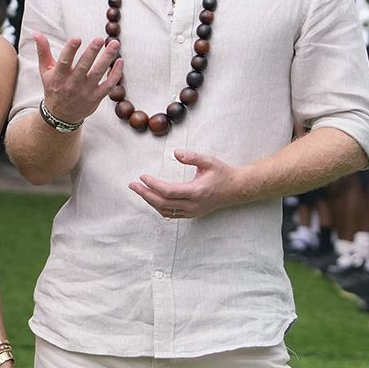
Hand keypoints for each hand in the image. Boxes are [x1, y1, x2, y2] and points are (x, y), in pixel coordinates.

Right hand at [33, 33, 122, 123]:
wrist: (61, 116)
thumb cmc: (53, 88)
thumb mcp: (45, 71)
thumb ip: (43, 51)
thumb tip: (37, 33)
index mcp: (59, 77)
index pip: (64, 62)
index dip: (70, 50)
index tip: (77, 38)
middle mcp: (72, 84)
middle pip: (83, 67)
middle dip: (92, 52)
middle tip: (100, 39)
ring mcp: (86, 91)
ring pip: (98, 73)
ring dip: (107, 58)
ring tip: (114, 44)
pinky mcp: (96, 97)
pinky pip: (109, 85)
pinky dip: (115, 74)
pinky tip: (120, 61)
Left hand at [129, 150, 248, 219]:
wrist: (236, 189)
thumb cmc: (222, 173)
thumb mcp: (209, 161)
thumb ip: (192, 156)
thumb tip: (175, 153)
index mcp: (196, 191)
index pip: (168, 191)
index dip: (153, 185)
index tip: (142, 176)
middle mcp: (193, 205)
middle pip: (162, 203)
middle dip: (145, 194)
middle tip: (132, 185)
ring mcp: (192, 212)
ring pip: (165, 211)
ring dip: (150, 202)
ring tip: (140, 191)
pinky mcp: (192, 214)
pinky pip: (171, 214)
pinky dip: (159, 207)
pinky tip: (152, 199)